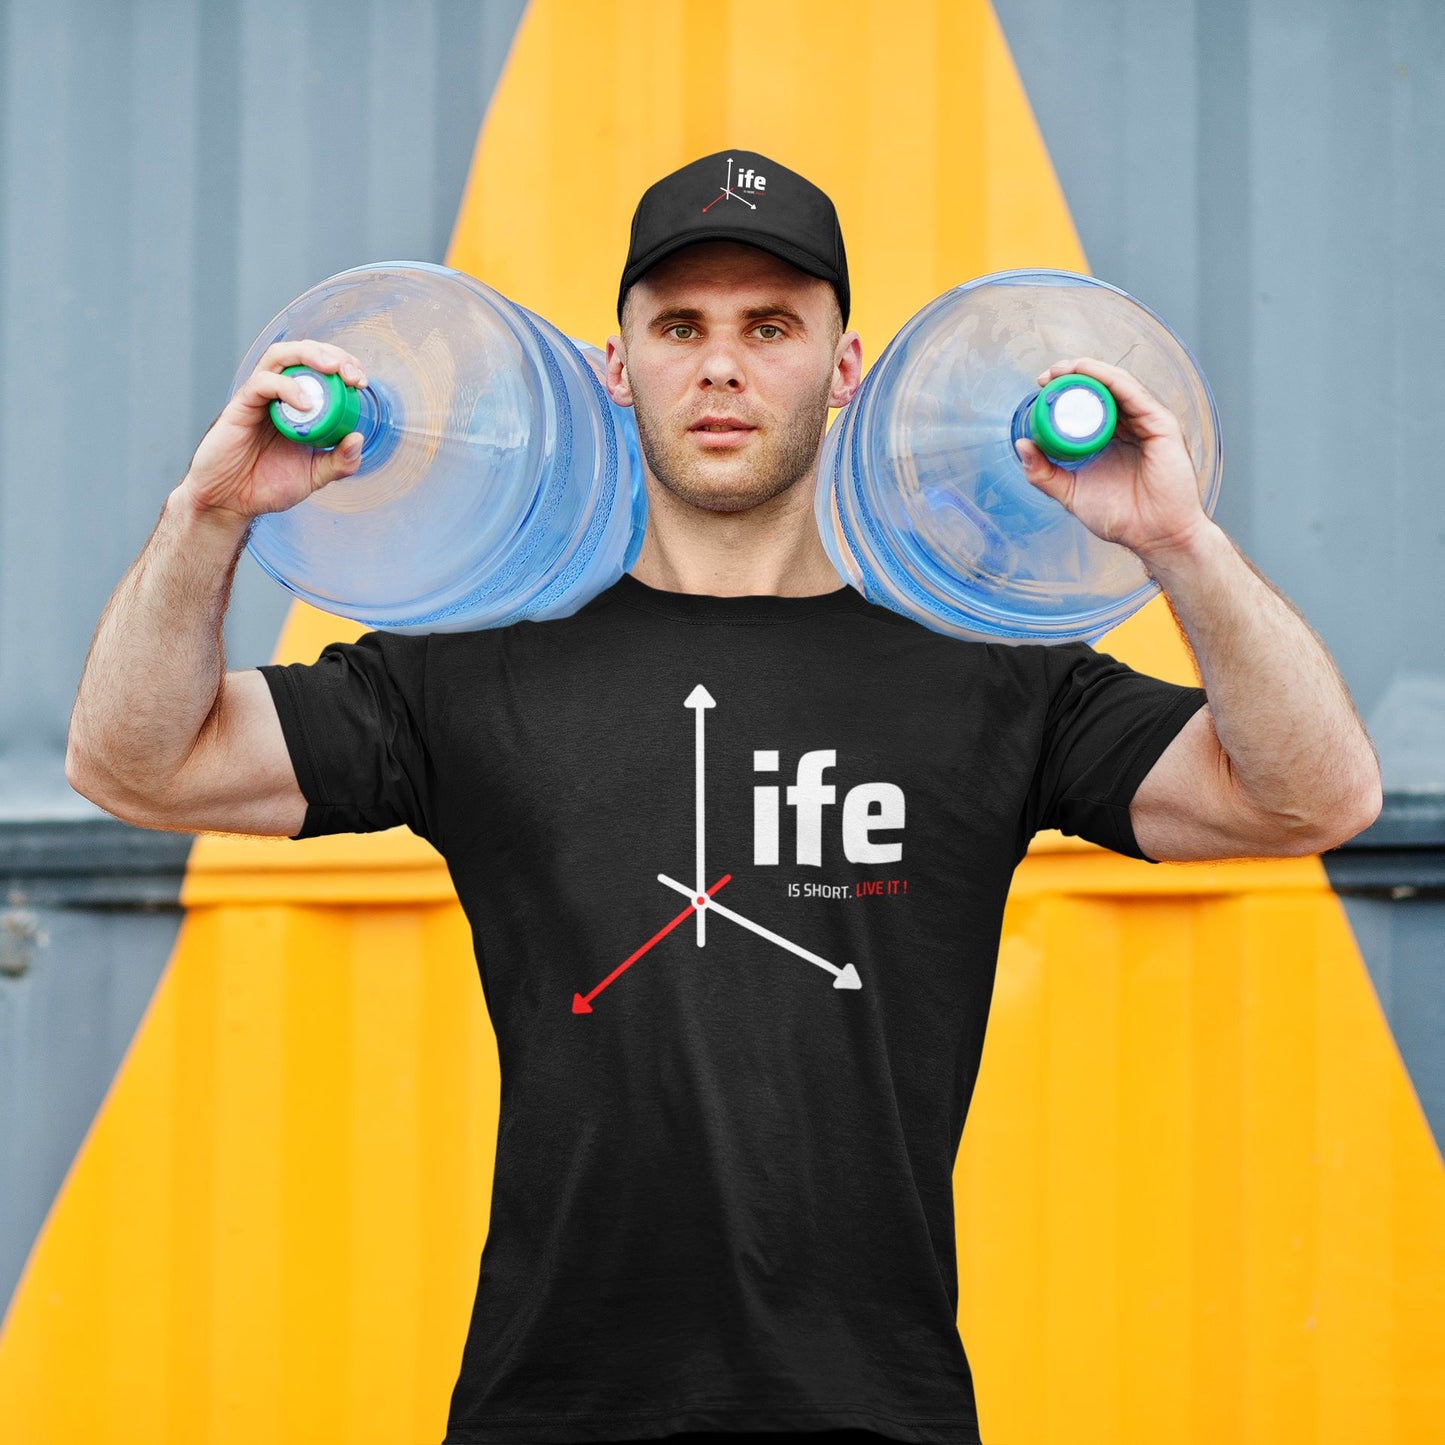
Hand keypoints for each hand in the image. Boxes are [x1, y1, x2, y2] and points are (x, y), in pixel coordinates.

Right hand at [180, 340, 367, 522]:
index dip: (344, 367)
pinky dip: (286, 387)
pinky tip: (305, 404)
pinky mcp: (241, 406)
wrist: (230, 502)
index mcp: (298, 406)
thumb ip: (339, 462)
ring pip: (281, 356)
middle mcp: (278, 395)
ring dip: (310, 355)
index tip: (362, 382)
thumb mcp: (315, 476)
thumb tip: (358, 438)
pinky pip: (262, 383)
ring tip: (333, 369)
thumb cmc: (267, 485)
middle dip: (333, 356)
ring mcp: (259, 398)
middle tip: (353, 374)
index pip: (321, 370)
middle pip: (303, 355)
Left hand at [1013, 356, 1212, 565]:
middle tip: (1046, 377)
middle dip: (1072, 376)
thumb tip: (1021, 446)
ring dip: (1088, 371)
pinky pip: (1133, 393)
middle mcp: (1130, 426)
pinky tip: (1089, 372)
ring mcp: (1146, 422)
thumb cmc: (1121, 517)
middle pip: (1101, 389)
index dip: (1065, 391)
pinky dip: (1109, 378)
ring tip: (1061, 370)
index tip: (1040, 387)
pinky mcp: (1161, 424)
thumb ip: (1044, 473)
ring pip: (1116, 384)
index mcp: (1111, 438)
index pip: (1088, 404)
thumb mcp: (1070, 493)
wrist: (1154, 536)